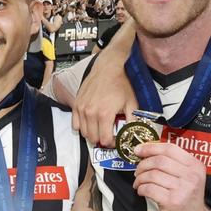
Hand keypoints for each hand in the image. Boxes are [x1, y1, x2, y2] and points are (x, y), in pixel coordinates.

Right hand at [72, 26, 136, 147]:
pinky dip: (82, 126)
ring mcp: (81, 108)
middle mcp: (90, 113)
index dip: (111, 143)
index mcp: (104, 114)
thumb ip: (133, 121)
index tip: (115, 140)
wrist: (109, 67)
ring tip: (101, 128)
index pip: (105, 140)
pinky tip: (91, 122)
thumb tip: (134, 133)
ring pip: (84, 133)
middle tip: (109, 135)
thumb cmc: (120, 83)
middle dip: (102, 140)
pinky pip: (75, 124)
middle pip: (93, 139)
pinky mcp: (76, 104)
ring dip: (92, 134)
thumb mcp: (132, 102)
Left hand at [132, 142, 210, 210]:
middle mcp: (191, 176)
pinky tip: (142, 191)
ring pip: (152, 174)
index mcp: (195, 166)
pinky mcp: (172, 201)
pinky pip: (149, 188)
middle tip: (137, 171)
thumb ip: (173, 164)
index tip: (139, 150)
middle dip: (143, 164)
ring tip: (139, 183)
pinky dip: (141, 188)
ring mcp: (182, 189)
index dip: (151, 147)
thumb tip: (148, 151)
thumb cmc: (187, 200)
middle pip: (159, 160)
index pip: (170, 149)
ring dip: (140, 178)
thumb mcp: (187, 178)